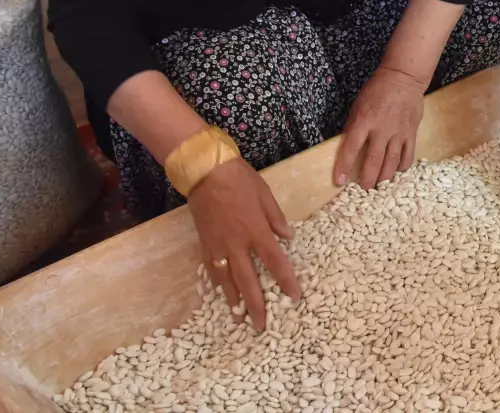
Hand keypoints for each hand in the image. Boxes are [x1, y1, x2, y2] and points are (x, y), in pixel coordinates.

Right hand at [188, 158, 300, 330]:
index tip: (294, 296)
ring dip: (234, 302)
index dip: (285, 280)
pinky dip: (218, 284)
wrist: (205, 172)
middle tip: (261, 326)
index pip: (274, 261)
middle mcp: (237, 243)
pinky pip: (212, 269)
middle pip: (248, 281)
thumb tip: (288, 237)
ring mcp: (218, 245)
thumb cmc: (239, 179)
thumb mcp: (265, 194)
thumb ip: (276, 218)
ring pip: (226, 280)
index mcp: (256, 230)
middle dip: (256, 305)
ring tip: (239, 319)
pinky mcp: (204, 243)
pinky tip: (223, 294)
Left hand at [334, 67, 423, 188]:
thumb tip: (349, 146)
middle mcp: (381, 129)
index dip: (344, 166)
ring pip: (392, 162)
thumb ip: (354, 126)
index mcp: (364, 121)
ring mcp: (398, 132)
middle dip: (367, 178)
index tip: (340, 181)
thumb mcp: (358, 106)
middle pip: (373, 160)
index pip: (351, 148)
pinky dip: (402, 166)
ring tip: (379, 185)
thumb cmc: (376, 90)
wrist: (403, 78)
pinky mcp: (411, 132)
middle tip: (364, 189)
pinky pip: (408, 155)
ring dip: (384, 177)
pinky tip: (397, 171)